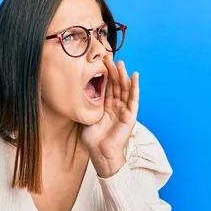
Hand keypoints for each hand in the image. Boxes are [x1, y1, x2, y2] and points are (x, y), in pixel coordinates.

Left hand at [81, 54, 138, 177]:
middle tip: (108, 57)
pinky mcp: (130, 115)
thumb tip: (76, 91)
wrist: (100, 152)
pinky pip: (134, 98)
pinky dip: (135, 87)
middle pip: (116, 85)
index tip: (101, 62)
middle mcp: (116, 106)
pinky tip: (135, 76)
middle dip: (113, 71)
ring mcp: (124, 110)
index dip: (105, 74)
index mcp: (106, 106)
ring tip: (121, 63)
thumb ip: (86, 104)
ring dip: (123, 75)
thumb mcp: (87, 116)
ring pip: (125, 89)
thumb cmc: (93, 139)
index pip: (107, 86)